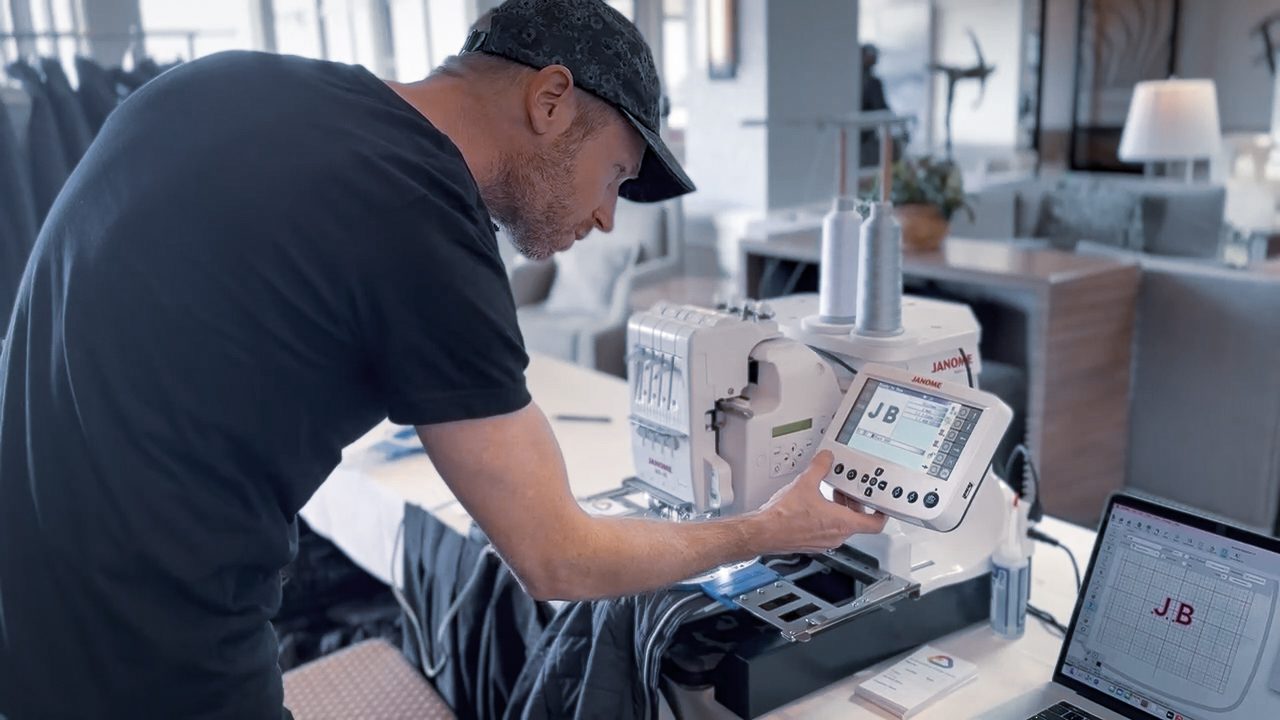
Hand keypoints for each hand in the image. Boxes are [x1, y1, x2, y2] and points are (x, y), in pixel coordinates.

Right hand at [749, 450, 886, 554]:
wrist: (764, 532)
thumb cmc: (783, 517)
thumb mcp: (805, 483)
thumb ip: (820, 467)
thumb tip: (826, 458)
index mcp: (842, 523)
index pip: (875, 524)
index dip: (881, 512)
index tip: (881, 504)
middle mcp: (837, 536)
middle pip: (858, 522)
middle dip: (854, 503)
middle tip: (848, 490)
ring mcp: (825, 542)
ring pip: (842, 526)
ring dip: (840, 510)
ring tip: (829, 494)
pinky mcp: (813, 543)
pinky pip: (828, 530)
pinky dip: (827, 517)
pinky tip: (814, 505)